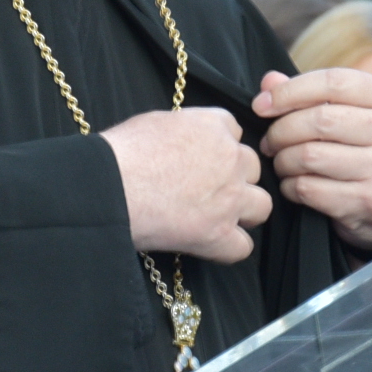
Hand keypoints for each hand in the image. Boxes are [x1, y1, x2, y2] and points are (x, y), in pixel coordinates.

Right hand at [102, 108, 270, 262]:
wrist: (110, 186)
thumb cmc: (121, 153)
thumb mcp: (156, 122)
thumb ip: (183, 130)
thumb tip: (183, 142)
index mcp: (213, 127)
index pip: (233, 132)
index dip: (218, 148)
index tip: (203, 159)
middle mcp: (230, 159)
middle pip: (251, 168)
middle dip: (234, 179)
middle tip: (207, 190)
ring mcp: (230, 198)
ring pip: (261, 206)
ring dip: (243, 212)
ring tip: (217, 218)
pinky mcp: (219, 233)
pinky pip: (243, 247)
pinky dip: (228, 248)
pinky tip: (210, 245)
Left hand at [254, 69, 371, 251]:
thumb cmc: (366, 148)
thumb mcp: (350, 113)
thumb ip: (310, 94)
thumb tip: (269, 83)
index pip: (333, 81)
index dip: (290, 91)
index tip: (261, 104)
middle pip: (318, 120)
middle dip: (280, 131)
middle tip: (269, 141)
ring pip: (309, 155)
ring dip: (282, 160)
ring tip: (281, 162)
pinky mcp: (368, 200)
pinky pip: (309, 188)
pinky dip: (290, 186)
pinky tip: (293, 184)